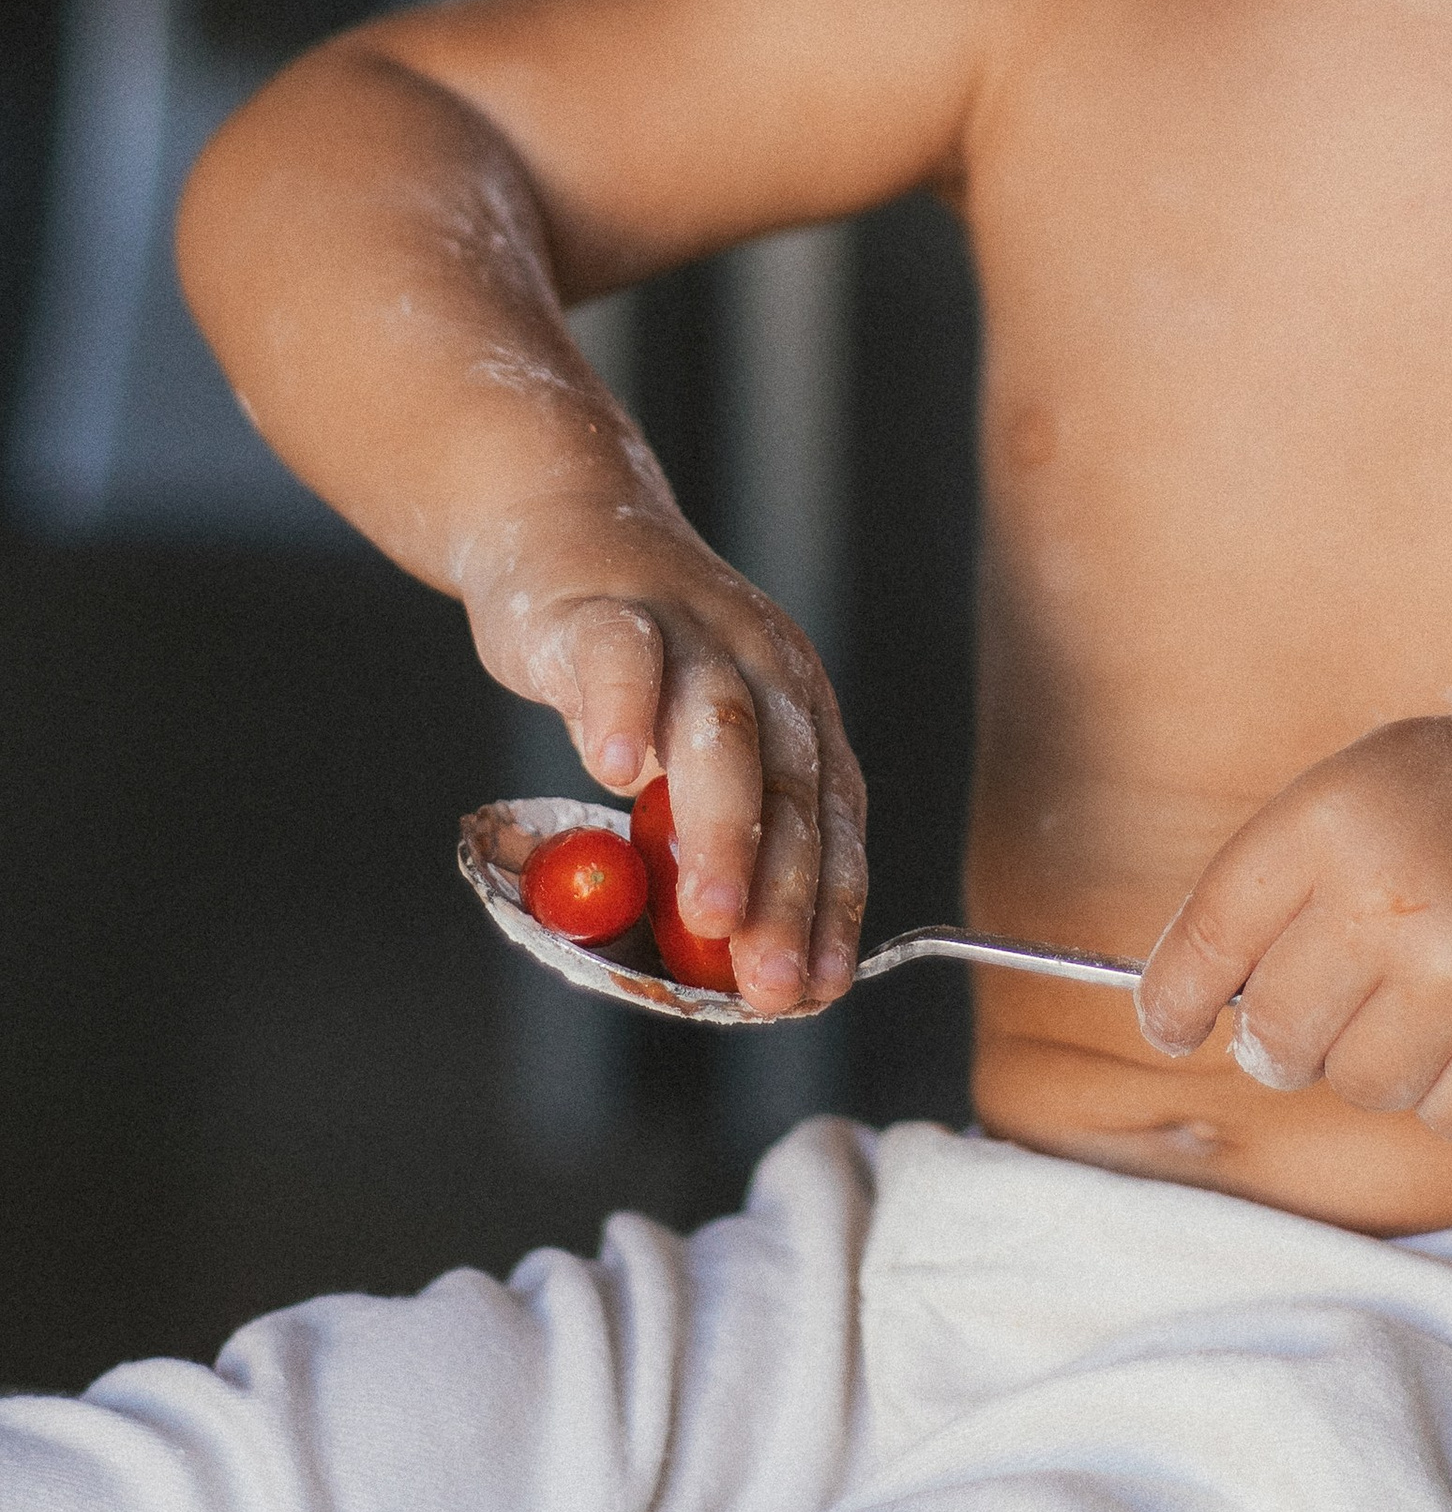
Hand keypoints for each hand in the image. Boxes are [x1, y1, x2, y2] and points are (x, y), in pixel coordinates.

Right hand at [463, 499, 865, 1014]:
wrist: (561, 526)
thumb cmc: (630, 660)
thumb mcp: (683, 746)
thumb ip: (699, 831)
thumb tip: (719, 953)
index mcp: (795, 706)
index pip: (832, 814)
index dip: (831, 903)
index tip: (821, 985)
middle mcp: (760, 666)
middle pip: (790, 784)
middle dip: (788, 892)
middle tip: (773, 981)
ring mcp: (687, 633)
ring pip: (720, 729)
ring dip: (723, 829)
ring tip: (711, 916)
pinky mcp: (601, 611)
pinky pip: (620, 658)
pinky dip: (622, 711)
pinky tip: (612, 773)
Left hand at [1134, 714, 1451, 1138]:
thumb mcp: (1363, 788)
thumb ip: (1271, 878)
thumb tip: (1183, 1000)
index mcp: (1333, 817)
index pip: (1209, 940)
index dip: (1175, 1001)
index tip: (1174, 1028)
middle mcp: (1390, 894)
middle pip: (1275, 1035)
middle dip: (1286, 1040)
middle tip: (1330, 1009)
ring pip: (1357, 1086)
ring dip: (1378, 1062)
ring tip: (1427, 997)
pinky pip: (1444, 1116)